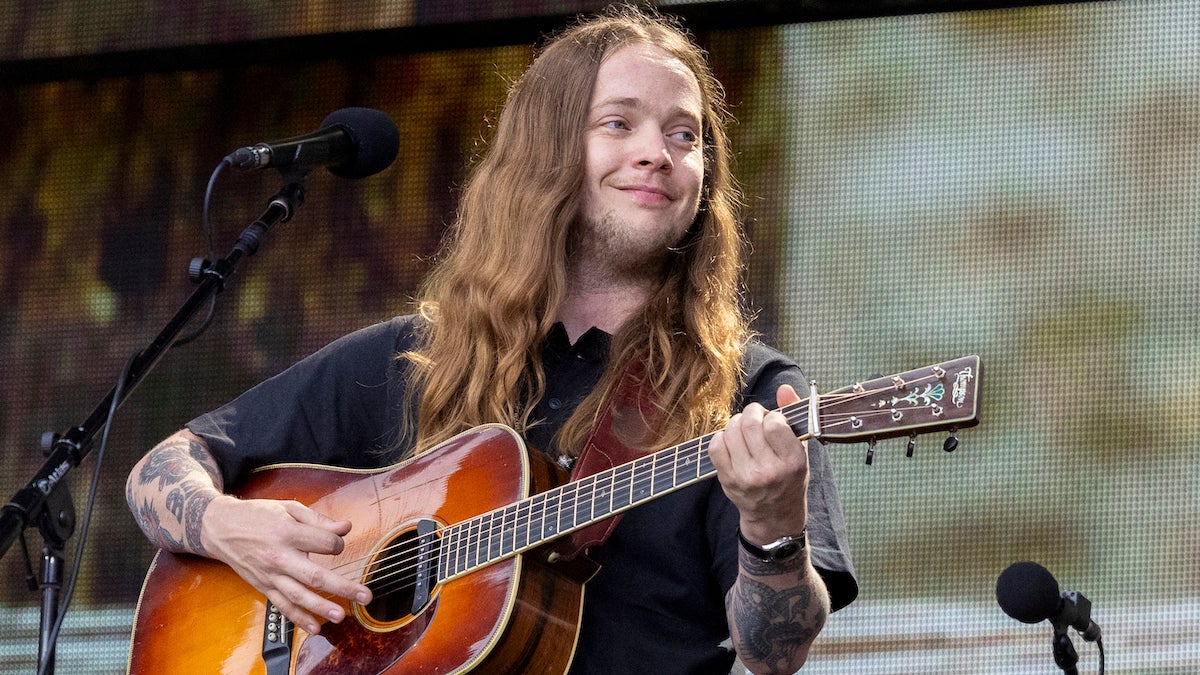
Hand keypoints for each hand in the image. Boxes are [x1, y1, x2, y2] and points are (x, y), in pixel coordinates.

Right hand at [201, 496, 372, 635]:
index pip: (324, 543)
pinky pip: (282, 606)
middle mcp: (279, 556)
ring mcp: (270, 575)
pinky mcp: (263, 587)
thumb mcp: (288, 508)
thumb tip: (346, 528)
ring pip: (299, 596)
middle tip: (365, 596)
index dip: (337, 544)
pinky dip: (299, 619)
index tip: (338, 543)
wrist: (220, 527)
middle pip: (315, 575)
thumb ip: (318, 520)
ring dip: (321, 608)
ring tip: (341, 616)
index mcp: (287, 532)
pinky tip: (315, 628)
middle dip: (342, 587)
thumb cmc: (258, 515)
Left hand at [707, 384, 808, 544]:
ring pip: (731, 431)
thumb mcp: (801, 450)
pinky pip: (715, 445)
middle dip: (751, 413)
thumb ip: (794, 415)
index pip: (774, 424)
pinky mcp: (727, 480)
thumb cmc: (790, 478)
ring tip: (744, 430)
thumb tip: (784, 388)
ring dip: (736, 423)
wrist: (774, 516)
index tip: (773, 421)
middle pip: (749, 424)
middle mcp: (770, 472)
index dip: (771, 415)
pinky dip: (721, 437)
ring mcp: (746, 477)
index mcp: (793, 462)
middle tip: (755, 418)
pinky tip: (731, 441)